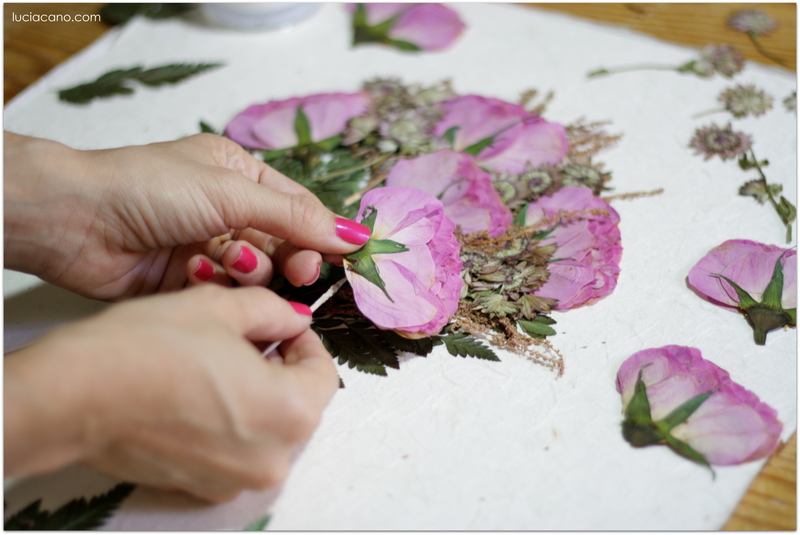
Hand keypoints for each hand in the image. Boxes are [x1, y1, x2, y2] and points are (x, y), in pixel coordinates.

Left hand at [3, 132, 369, 299]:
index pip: (299, 209)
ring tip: (223, 261)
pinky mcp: (189, 281)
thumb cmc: (149, 188)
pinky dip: (217, 286)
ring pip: (258, 274)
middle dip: (288, 259)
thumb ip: (295, 218)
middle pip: (284, 246)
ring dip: (247, 270)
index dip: (322, 235)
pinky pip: (227, 293)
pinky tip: (194, 272)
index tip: (345, 259)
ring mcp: (208, 247)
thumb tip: (354, 235)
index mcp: (240, 175)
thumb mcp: (231, 193)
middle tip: (293, 272)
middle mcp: (227, 211)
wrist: (75, 220)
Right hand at [4, 284, 338, 501]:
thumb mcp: (221, 306)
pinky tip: (196, 392)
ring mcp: (235, 480)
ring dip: (255, 395)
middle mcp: (272, 458)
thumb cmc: (145, 349)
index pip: (324, 374)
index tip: (285, 327)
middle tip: (250, 339)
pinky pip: (235, 450)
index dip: (306, 342)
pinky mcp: (201, 488)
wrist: (73, 396)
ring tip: (217, 363)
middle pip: (298, 405)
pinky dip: (228, 422)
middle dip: (281, 369)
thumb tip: (292, 319)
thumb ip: (273, 311)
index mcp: (290, 413)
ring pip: (267, 428)